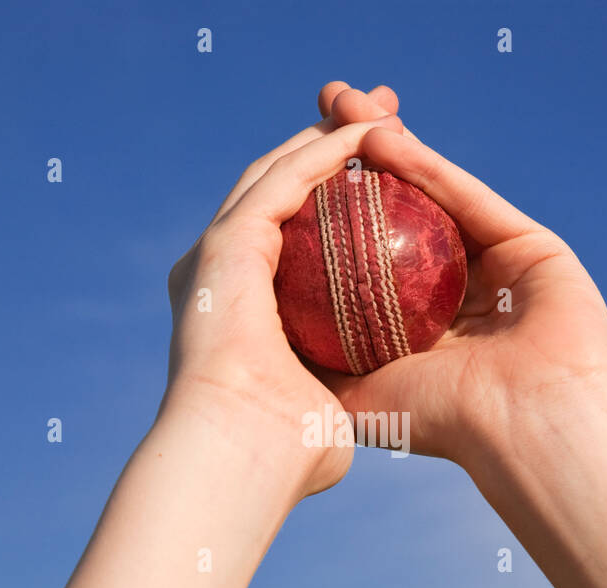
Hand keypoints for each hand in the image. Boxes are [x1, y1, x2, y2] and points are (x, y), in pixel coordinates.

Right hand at [164, 84, 404, 498]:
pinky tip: (369, 134)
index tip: (385, 187)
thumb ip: (337, 402)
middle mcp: (227, 275)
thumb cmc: (287, 458)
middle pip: (287, 197)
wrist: (242, 457)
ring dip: (334, 139)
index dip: (339, 208)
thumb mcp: (327, 419)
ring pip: (282, 176)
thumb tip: (347, 412)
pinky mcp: (227, 242)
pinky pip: (287, 181)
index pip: (299, 246)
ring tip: (382, 110)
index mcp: (247, 314)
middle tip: (385, 122)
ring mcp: (221, 255)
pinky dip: (327, 154)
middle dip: (335, 156)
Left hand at [311, 120, 606, 464]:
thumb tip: (261, 329)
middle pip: (395, 208)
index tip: (293, 168)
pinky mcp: (532, 246)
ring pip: (430, 192)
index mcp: (419, 325)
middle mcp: (456, 290)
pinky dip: (423, 167)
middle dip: (354, 154)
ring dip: (381, 141)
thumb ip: (318, 359)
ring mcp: (497, 265)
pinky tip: (380, 138)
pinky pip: (465, 197)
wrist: (521, 434)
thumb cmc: (438, 423)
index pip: (363, 249)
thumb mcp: (357, 393)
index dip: (328, 201)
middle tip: (322, 107)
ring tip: (340, 102)